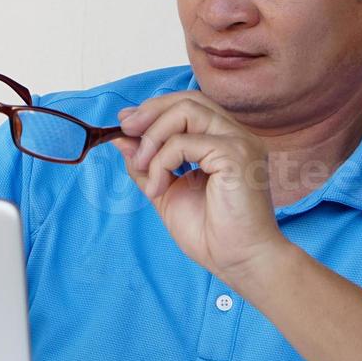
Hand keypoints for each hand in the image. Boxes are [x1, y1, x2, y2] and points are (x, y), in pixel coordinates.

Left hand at [110, 92, 287, 286]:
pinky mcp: (236, 155)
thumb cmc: (211, 233)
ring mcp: (240, 142)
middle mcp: (236, 136)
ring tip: (143, 168)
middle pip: (188, 99)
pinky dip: (162, 162)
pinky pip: (184, 143)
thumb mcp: (166, 192)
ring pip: (187, 111)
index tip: (125, 124)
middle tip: (125, 131)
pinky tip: (158, 188)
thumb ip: (147, 165)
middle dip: (150, 112)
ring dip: (153, 137)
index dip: (154, 109)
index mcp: (224, 142)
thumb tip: (122, 139)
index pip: (190, 104)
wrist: (238, 261)